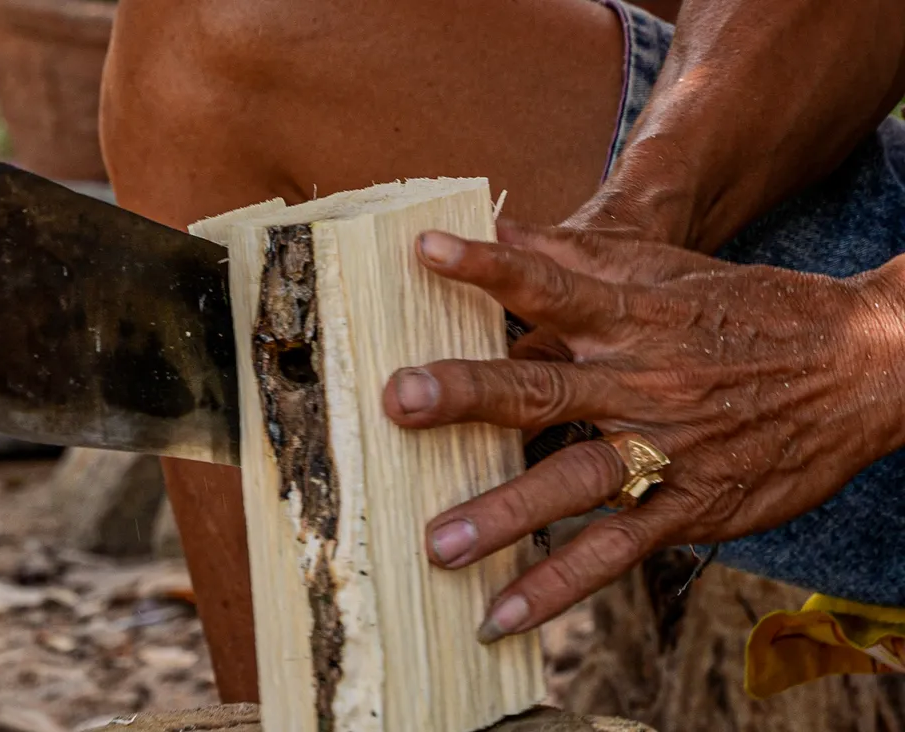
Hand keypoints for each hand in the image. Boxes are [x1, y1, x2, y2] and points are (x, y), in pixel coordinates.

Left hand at [382, 223, 904, 642]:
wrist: (860, 364)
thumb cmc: (750, 311)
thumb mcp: (669, 272)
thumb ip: (579, 255)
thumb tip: (500, 226)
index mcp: (633, 318)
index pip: (550, 285)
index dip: (488, 267)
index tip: (425, 251)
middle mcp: (643, 381)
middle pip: (547, 388)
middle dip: (469, 394)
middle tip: (401, 402)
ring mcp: (668, 450)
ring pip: (577, 482)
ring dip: (506, 513)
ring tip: (440, 546)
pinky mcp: (693, 505)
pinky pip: (618, 549)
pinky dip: (560, 585)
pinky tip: (504, 614)